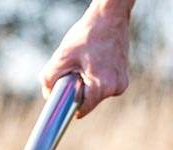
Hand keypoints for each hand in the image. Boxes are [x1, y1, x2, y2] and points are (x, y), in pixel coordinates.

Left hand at [40, 1, 132, 117]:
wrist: (110, 17)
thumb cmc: (88, 34)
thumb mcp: (63, 56)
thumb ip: (50, 78)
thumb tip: (49, 95)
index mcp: (102, 86)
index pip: (82, 109)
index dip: (69, 107)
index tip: (62, 104)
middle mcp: (115, 88)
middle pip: (89, 101)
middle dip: (78, 91)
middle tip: (74, 72)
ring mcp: (121, 83)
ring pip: (96, 93)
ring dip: (87, 83)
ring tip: (86, 62)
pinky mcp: (123, 77)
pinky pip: (104, 85)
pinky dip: (96, 78)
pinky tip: (95, 61)